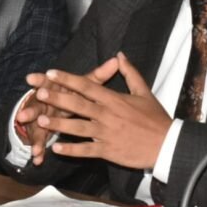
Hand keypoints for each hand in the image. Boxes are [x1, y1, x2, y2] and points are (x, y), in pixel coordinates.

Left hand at [36, 52, 171, 168]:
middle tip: (38, 92)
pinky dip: (71, 149)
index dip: (67, 79)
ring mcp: (106, 133)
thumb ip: (130, 72)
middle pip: (78, 104)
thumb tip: (120, 54)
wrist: (167, 144)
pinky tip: (56, 148)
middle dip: (57, 98)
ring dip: (59, 124)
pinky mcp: (108, 151)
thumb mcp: (144, 91)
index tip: (51, 73)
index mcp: (114, 99)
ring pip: (78, 127)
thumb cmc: (156, 118)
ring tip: (41, 120)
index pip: (87, 85)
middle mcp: (107, 114)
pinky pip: (86, 150)